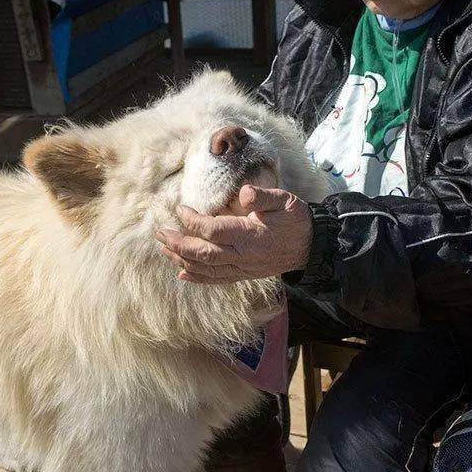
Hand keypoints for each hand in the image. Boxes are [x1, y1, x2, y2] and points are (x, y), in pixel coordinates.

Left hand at [155, 185, 313, 283]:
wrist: (311, 247)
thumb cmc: (296, 220)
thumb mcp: (285, 201)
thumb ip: (263, 196)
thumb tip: (243, 192)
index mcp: (251, 235)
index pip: (214, 230)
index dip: (193, 221)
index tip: (181, 209)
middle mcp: (243, 256)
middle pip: (203, 253)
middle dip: (178, 244)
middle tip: (160, 233)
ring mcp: (242, 268)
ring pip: (206, 268)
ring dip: (182, 259)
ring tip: (163, 248)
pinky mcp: (243, 274)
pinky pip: (216, 279)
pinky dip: (197, 277)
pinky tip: (181, 272)